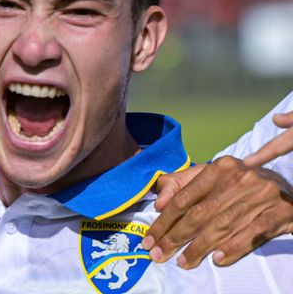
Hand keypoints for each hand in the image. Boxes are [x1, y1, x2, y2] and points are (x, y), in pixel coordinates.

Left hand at [144, 111, 292, 268]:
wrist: (283, 186)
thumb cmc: (237, 183)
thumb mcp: (209, 176)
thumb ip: (179, 184)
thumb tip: (159, 203)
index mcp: (219, 167)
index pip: (184, 198)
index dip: (164, 221)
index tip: (150, 238)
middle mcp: (239, 178)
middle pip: (199, 214)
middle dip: (175, 237)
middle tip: (159, 254)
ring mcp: (261, 195)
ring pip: (222, 226)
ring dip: (199, 248)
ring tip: (182, 262)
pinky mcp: (280, 212)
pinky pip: (253, 233)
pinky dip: (234, 247)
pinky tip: (217, 259)